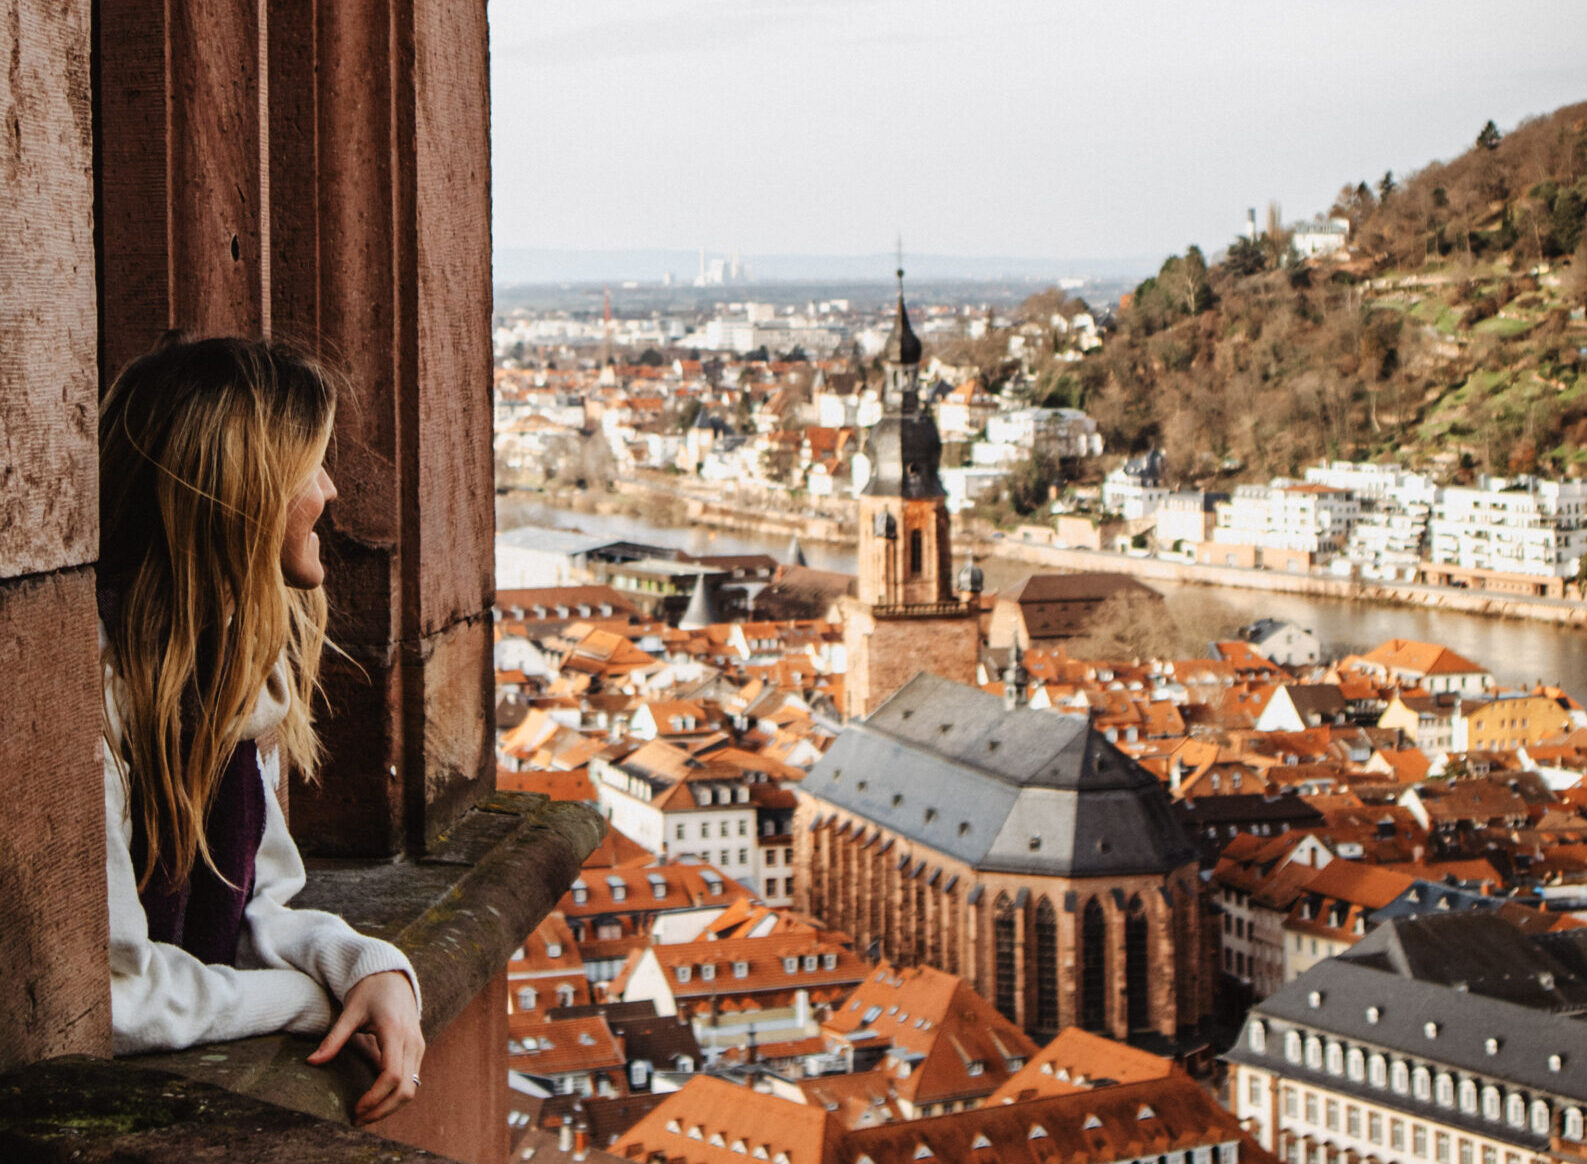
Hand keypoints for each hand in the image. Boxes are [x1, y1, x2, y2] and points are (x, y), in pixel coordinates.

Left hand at [307, 971, 424, 1125]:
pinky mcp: (418, 1050)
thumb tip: (311, 1062)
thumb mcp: (350, 1011)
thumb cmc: (370, 991)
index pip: (391, 1075)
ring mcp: (418, 1047)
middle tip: (356, 1120)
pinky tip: (376, 1101)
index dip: (374, 1097)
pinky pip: (412, 1081)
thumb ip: (333, 1038)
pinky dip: (396, 1096)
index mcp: (395, 1031)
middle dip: (382, 1110)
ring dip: (390, 1107)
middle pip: (406, 1089)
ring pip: (412, 1089)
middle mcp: (412, 1042)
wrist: (394, 977)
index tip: (355, 1109)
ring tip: (365, 1115)